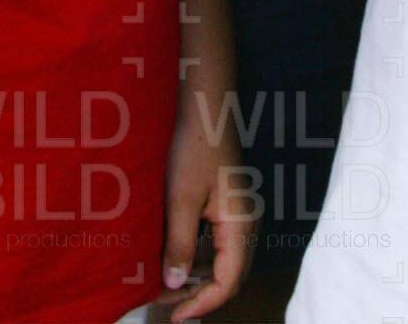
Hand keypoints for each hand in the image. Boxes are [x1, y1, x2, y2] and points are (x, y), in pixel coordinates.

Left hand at [156, 93, 258, 318]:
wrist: (205, 104)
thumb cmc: (195, 145)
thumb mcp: (180, 197)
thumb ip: (179, 243)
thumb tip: (175, 286)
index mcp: (240, 224)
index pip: (228, 282)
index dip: (202, 305)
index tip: (174, 317)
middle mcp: (246, 223)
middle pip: (228, 276)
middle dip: (196, 295)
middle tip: (163, 303)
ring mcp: (238, 214)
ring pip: (221, 261)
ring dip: (194, 277)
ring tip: (162, 284)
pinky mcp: (227, 205)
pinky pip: (215, 243)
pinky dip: (195, 257)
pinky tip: (171, 256)